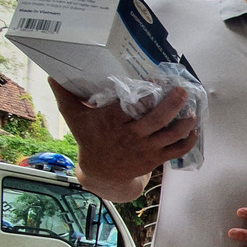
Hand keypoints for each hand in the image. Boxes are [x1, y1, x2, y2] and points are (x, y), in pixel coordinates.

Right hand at [52, 79, 197, 198]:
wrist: (102, 172)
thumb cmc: (89, 138)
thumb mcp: (74, 117)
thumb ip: (65, 95)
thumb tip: (51, 73)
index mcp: (112, 122)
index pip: (130, 106)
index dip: (145, 93)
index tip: (156, 80)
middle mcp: (131, 136)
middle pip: (156, 120)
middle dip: (172, 104)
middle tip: (183, 91)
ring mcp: (145, 148)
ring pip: (170, 135)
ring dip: (185, 123)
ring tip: (193, 110)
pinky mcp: (155, 158)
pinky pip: (176, 151)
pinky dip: (188, 141)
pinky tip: (195, 130)